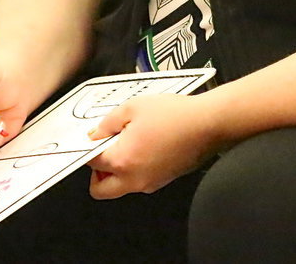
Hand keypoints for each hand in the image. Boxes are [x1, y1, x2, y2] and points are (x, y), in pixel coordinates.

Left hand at [86, 94, 217, 198]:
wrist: (207, 124)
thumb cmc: (173, 115)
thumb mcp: (132, 107)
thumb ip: (108, 122)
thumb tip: (96, 134)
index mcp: (122, 161)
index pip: (91, 162)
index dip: (88, 148)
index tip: (91, 139)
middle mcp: (134, 179)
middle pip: (100, 189)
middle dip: (97, 172)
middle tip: (104, 151)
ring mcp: (150, 183)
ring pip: (121, 187)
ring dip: (117, 171)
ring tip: (128, 143)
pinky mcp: (163, 181)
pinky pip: (140, 181)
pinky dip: (136, 169)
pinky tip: (146, 145)